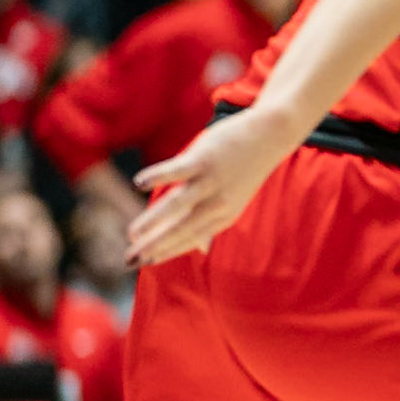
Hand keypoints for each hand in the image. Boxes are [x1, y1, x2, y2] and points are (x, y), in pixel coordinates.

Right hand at [126, 109, 298, 266]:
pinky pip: (178, 170)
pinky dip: (158, 176)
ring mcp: (211, 181)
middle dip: (154, 246)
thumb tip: (201, 250)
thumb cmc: (243, 170)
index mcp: (223, 216)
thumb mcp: (232, 202)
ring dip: (152, 220)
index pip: (188, 238)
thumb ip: (212, 224)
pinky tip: (138, 184)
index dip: (165, 252)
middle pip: (181, 229)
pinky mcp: (205, 159)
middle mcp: (217, 203)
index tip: (142, 263)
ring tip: (132, 233)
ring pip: (177, 205)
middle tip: (129, 260)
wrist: (270, 137)